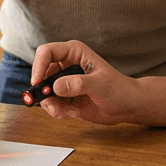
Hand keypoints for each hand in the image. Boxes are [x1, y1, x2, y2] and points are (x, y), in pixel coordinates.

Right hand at [29, 41, 143, 124]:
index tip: (38, 83)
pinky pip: (51, 105)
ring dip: (53, 106)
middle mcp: (66, 65)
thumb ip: (79, 84)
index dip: (38, 66)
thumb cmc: (119, 89)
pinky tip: (75, 113)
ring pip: (44, 93)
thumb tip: (56, 87)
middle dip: (44, 93)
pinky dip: (59, 112)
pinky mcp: (65, 97)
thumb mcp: (100, 84)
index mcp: (73, 52)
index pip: (46, 52)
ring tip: (71, 112)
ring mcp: (64, 82)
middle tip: (53, 106)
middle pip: (40, 75)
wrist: (127, 106)